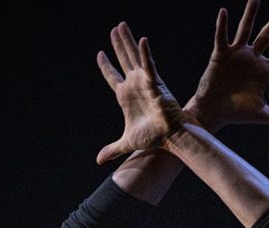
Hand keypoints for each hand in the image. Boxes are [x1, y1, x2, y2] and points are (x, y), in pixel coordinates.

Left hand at [96, 22, 186, 164]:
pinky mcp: (155, 84)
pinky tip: (142, 40)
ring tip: (120, 25)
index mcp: (126, 97)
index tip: (100, 55)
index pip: (112, 77)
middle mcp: (135, 86)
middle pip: (123, 60)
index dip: (106, 67)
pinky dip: (145, 54)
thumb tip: (99, 160)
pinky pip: (149, 66)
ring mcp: (145, 83)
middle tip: (114, 29)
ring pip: (133, 57)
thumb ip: (112, 149)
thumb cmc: (153, 138)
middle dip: (117, 45)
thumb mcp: (126, 143)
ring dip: (127, 41)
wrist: (170, 138)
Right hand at [186, 0, 268, 131]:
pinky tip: (224, 12)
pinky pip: (222, 37)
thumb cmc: (236, 112)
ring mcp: (237, 55)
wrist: (213, 112)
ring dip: (250, 15)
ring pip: (245, 31)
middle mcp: (252, 59)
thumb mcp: (261, 114)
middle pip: (267, 36)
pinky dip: (222, 25)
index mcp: (264, 71)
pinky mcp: (220, 55)